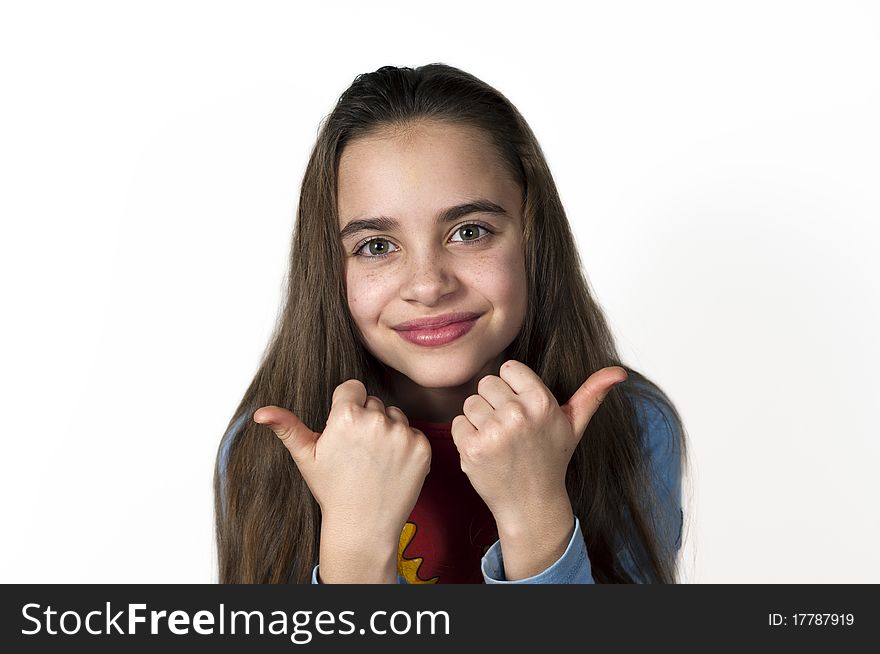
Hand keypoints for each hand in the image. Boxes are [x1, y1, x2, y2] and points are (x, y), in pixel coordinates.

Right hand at [254, 380, 430, 581]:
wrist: (363, 527)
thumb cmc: (333, 490)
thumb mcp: (306, 457)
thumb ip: (287, 427)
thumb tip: (260, 413)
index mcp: (347, 416)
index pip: (352, 388)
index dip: (347, 408)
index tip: (344, 431)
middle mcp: (376, 420)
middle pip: (374, 402)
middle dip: (367, 420)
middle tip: (358, 453)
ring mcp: (402, 434)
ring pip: (395, 416)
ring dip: (388, 431)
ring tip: (374, 461)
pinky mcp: (422, 448)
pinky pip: (414, 433)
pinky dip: (407, 447)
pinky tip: (392, 467)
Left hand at [451, 360, 627, 532]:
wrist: (531, 504)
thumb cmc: (551, 458)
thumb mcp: (574, 425)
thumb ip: (592, 393)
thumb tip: (619, 371)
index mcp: (542, 401)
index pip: (508, 368)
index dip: (512, 387)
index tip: (521, 409)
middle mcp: (518, 414)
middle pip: (486, 383)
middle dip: (494, 402)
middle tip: (509, 428)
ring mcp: (494, 432)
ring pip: (470, 402)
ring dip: (479, 420)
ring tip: (498, 440)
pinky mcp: (472, 448)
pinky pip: (457, 422)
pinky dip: (466, 436)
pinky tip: (485, 450)